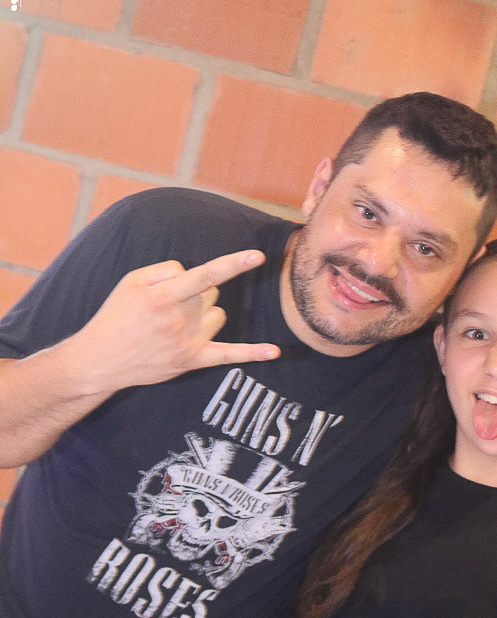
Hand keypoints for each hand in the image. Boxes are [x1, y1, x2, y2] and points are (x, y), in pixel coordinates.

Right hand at [71, 251, 279, 393]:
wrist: (101, 360)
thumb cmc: (116, 316)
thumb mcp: (131, 282)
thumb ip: (165, 271)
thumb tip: (194, 274)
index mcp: (163, 297)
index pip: (205, 275)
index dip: (233, 264)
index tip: (257, 256)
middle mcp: (179, 320)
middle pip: (210, 293)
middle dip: (196, 292)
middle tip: (169, 304)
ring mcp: (188, 343)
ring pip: (218, 315)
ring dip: (205, 314)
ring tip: (176, 323)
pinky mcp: (192, 361)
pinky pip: (230, 355)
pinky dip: (252, 353)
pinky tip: (274, 351)